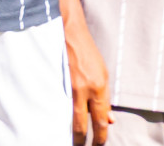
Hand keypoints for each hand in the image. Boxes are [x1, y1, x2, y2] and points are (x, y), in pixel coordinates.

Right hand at [67, 12, 109, 143]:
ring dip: (70, 131)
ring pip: (68, 116)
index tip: (98, 145)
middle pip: (82, 124)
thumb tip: (109, 119)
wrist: (67, 30)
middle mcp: (83, 89)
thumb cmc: (87, 51)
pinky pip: (57, 102)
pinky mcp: (54, 79)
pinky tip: (56, 120)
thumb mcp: (103, 74)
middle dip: (82, 140)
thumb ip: (104, 98)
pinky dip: (58, 113)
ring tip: (70, 140)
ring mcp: (67, 85)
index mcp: (99, 87)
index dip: (99, 137)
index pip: (100, 121)